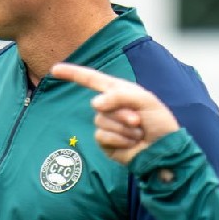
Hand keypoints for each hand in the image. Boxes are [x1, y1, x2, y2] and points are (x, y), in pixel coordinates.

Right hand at [52, 63, 179, 164]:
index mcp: (118, 92)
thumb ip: (118, 95)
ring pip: (101, 121)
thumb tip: (94, 103)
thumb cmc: (159, 122)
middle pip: (100, 105)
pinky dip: (119, 139)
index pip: (91, 79)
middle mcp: (110, 107)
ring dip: (123, 128)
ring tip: (138, 133)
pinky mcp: (106, 142)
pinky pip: (102, 136)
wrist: (164, 150)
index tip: (54, 70)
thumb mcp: (144, 100)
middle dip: (121, 113)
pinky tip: (131, 143)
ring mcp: (106, 125)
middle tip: (139, 121)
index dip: (72, 74)